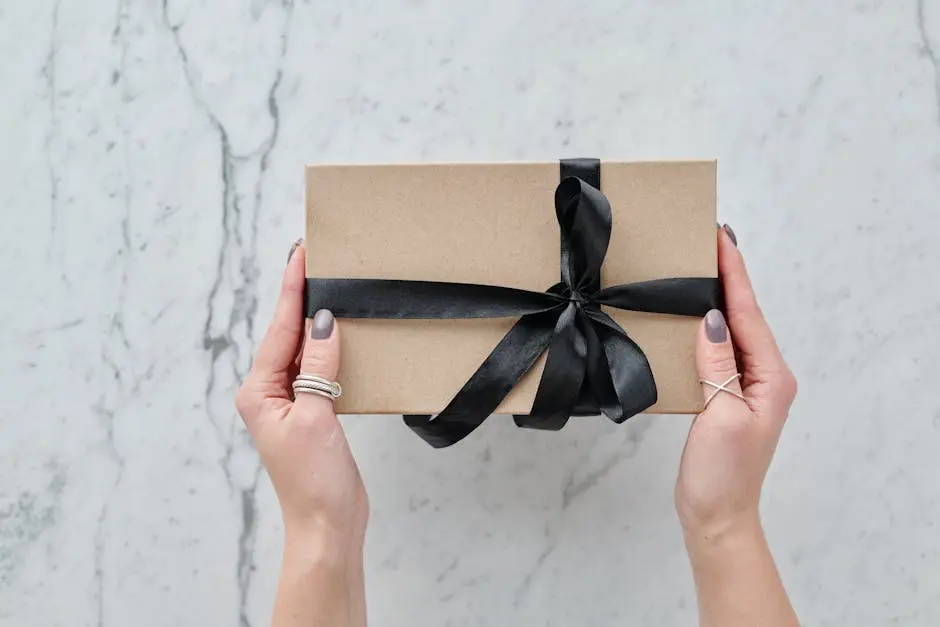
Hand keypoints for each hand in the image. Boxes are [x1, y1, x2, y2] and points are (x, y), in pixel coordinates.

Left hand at [236, 240, 367, 626]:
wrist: (327, 525)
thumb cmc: (315, 480)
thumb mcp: (316, 416)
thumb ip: (317, 366)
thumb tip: (322, 320)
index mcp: (258, 391)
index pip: (279, 329)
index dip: (292, 289)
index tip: (300, 253)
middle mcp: (268, 393)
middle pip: (285, 334)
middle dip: (300, 296)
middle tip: (313, 257)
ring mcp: (289, 404)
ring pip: (301, 350)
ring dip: (314, 319)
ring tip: (327, 284)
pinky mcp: (311, 414)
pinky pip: (317, 369)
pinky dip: (328, 347)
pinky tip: (340, 333)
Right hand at [676, 226, 797, 537]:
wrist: (717, 515)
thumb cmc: (722, 473)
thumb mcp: (720, 415)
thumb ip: (718, 364)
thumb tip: (713, 317)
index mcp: (772, 377)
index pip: (749, 313)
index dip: (734, 273)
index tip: (721, 236)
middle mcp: (766, 376)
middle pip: (746, 315)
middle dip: (729, 275)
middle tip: (710, 238)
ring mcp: (747, 386)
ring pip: (733, 330)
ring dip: (718, 297)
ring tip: (701, 265)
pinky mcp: (728, 395)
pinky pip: (719, 350)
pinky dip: (707, 325)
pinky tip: (693, 314)